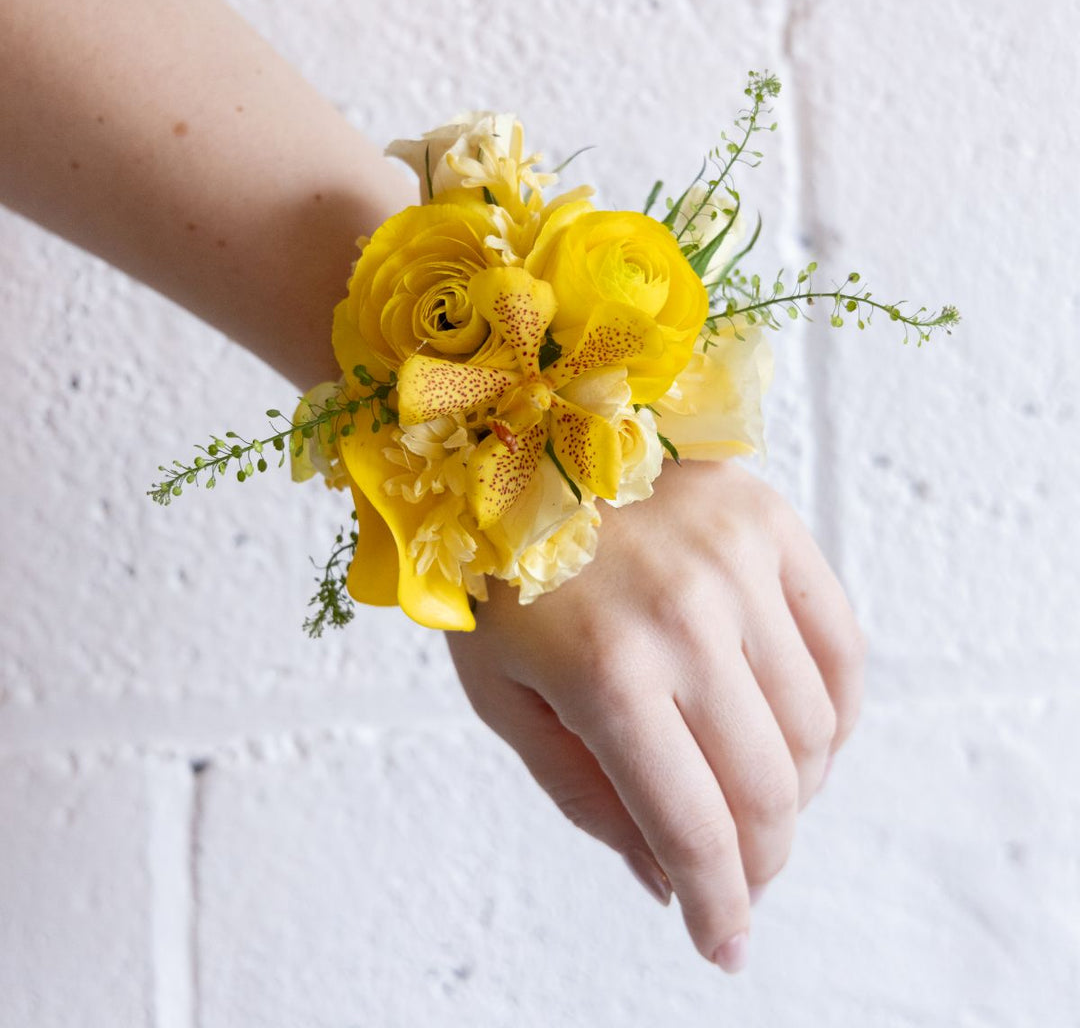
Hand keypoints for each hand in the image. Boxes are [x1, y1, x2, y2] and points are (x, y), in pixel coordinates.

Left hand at [446, 459, 863, 970]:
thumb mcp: (503, 697)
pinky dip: (834, 711)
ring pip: (815, 728)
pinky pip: (840, 645)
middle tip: (739, 873)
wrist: (512, 447)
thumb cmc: (498, 579)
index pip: (691, 826)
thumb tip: (664, 876)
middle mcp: (683, 619)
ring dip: (797, 791)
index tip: (723, 942)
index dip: (717, 905)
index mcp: (604, 673)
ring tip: (756, 794)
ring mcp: (736, 564)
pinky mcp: (768, 524)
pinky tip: (799, 730)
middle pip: (767, 788)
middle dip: (760, 859)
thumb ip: (585, 794)